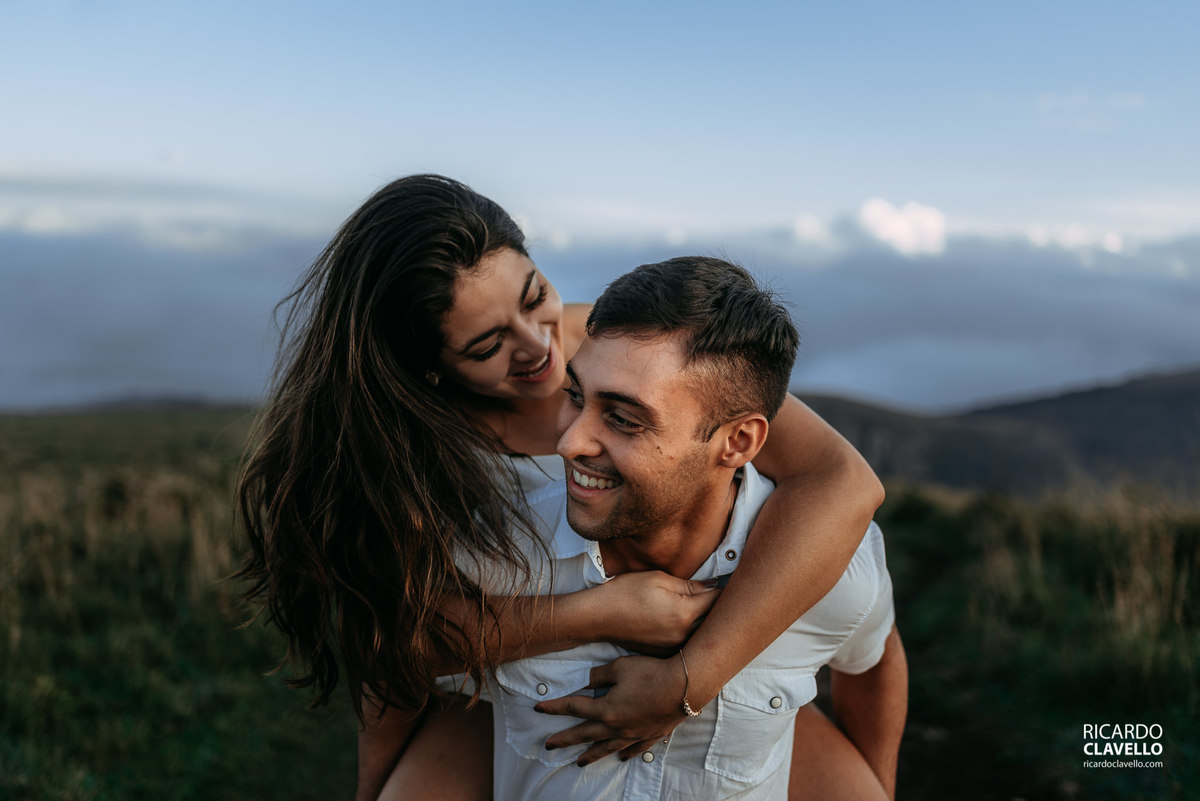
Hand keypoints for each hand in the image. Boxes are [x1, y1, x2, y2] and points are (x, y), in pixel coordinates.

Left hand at [534, 654, 688, 765]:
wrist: (685, 686)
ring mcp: (634, 733)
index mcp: (606, 709)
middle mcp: (617, 726)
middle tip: (548, 746)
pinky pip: (633, 748)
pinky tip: (620, 757)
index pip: (574, 707)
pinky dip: (625, 753)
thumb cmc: (652, 672)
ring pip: (607, 747)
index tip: (538, 708)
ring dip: (591, 754)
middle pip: (585, 734)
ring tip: (579, 762)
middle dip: (565, 739)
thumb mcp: (620, 667)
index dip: (555, 707)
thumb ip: (600, 675)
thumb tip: (588, 681)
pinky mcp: (650, 734)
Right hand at [591, 571, 718, 654]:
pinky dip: (695, 632)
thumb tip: (714, 586)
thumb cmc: (625, 592)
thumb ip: (690, 585)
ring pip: (703, 633)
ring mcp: (674, 646)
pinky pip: (689, 641)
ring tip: (714, 607)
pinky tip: (694, 621)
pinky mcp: (666, 652)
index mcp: (684, 613)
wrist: (598, 617)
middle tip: (730, 593)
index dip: (727, 589)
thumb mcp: (658, 579)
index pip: (717, 600)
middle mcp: (683, 634)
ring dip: (710, 622)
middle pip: (714, 620)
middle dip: (722, 607)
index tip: (735, 581)